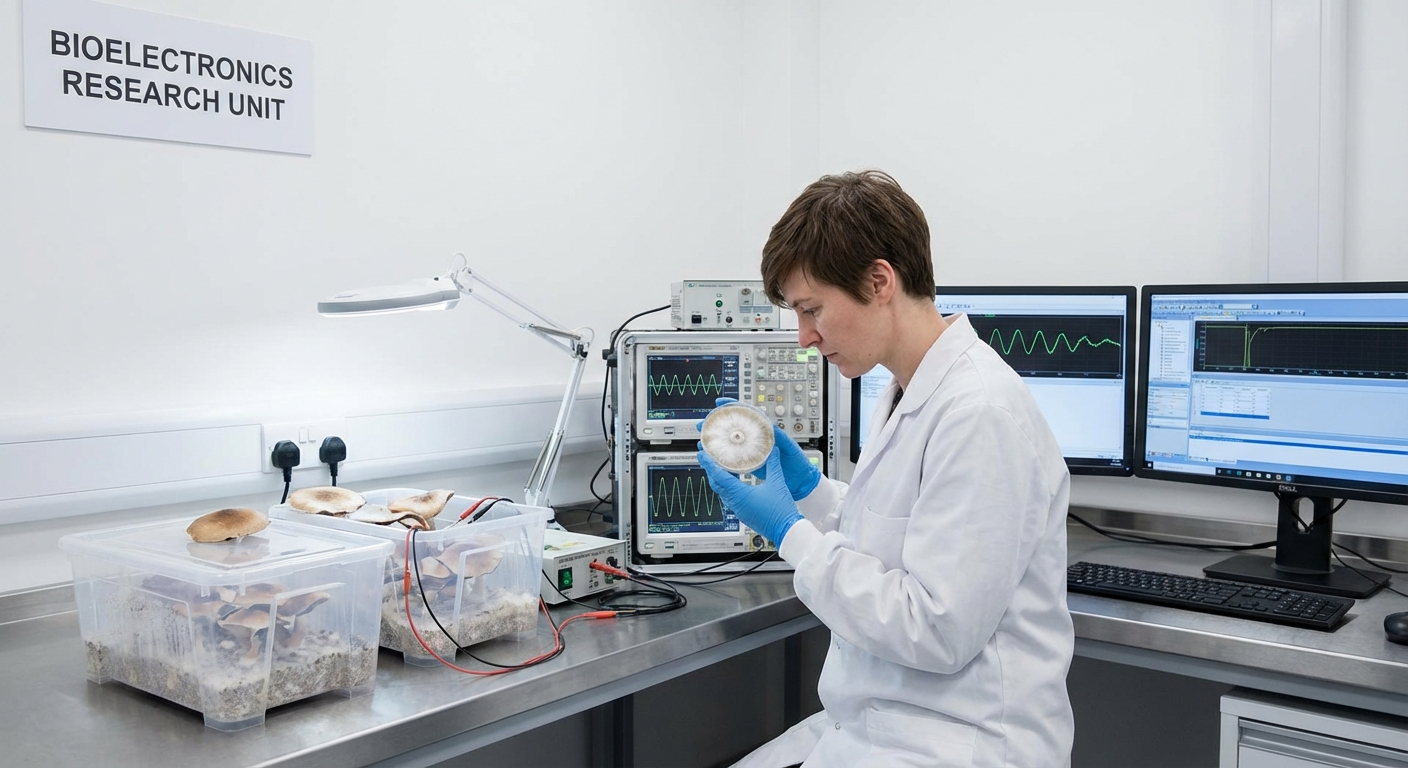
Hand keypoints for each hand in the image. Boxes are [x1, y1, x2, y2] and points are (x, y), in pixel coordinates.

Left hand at [697, 446, 802, 546]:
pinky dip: (727, 489)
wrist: (786, 531)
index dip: (709, 464)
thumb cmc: (781, 511)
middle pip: (717, 484)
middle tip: (707, 458)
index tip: (702, 455)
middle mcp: (736, 503)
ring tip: (718, 468)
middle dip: (711, 470)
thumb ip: (773, 464)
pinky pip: (729, 499)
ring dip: (718, 480)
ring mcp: (739, 510)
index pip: (719, 476)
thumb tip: (772, 451)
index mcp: (740, 495)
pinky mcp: (744, 514)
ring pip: (722, 493)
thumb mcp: (777, 483)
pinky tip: (733, 484)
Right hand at [702, 398, 820, 500]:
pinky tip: (713, 459)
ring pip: (732, 444)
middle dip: (717, 424)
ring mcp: (753, 452)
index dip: (733, 406)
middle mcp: (757, 440)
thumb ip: (781, 438)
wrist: (801, 481)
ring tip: (702, 441)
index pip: (747, 414)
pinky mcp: (752, 465)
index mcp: (766, 431)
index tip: (719, 402)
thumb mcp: (790, 447)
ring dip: (716, 442)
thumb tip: (770, 426)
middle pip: (734, 428)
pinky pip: (735, 460)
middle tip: (703, 424)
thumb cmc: (798, 462)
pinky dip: (724, 459)